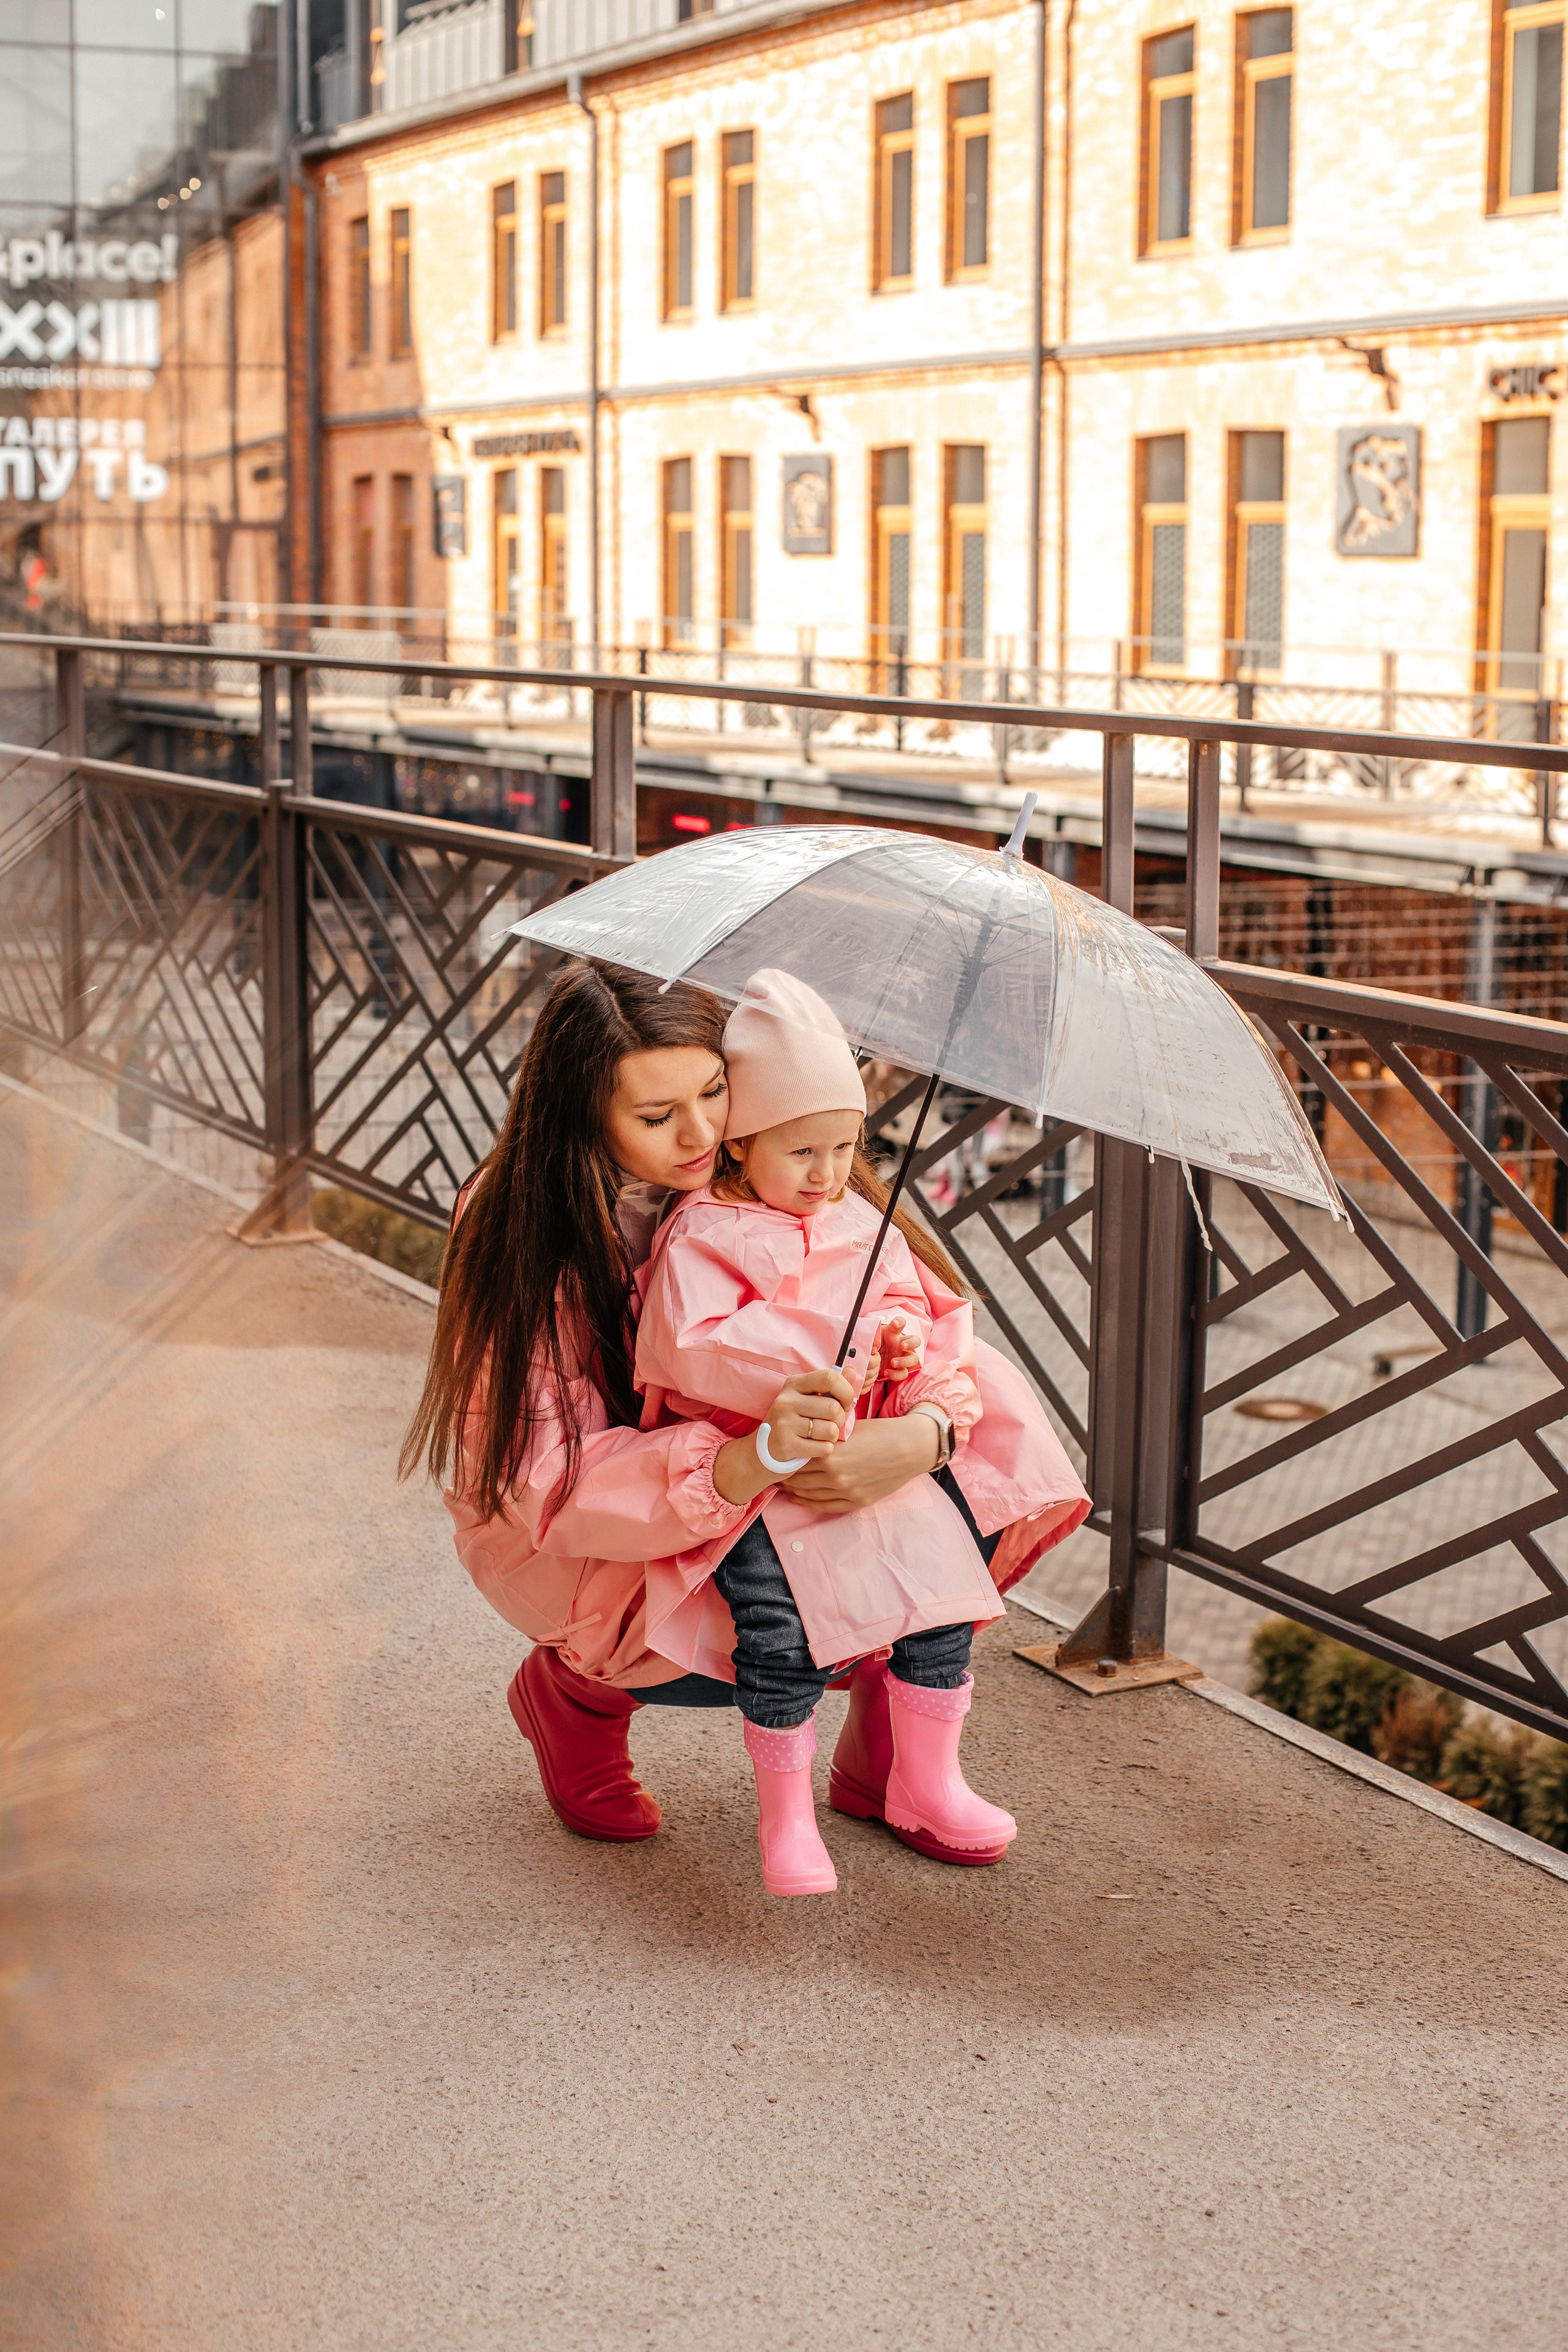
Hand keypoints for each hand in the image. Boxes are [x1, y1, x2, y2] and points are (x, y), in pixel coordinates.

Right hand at [712, 1368, 857, 1507]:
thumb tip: (852, 1371)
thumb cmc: (792, 1423)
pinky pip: (824, 1448)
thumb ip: (831, 1387)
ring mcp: (784, 1423)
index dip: (845, 1391)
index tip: (845, 1403)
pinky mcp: (786, 1445)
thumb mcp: (807, 1400)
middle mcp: (786, 1401)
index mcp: (793, 1384)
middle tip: (830, 1424)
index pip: (829, 1377)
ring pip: (831, 1430)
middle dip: (840, 1420)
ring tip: (819, 1436)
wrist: (762, 1452)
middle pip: (833, 1408)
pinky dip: (825, 1450)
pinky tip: (812, 1448)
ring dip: (832, 1437)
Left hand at [778, 1411, 940, 1514]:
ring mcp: (846, 1492)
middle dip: (785, 1477)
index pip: (795, 1461)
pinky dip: (809, 1503)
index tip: (776, 1456)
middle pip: (799, 1480)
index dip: (783, 1459)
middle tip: (774, 1472)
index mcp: (830, 1455)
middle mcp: (835, 1477)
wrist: (909, 1447)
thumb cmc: (879, 1432)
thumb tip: (802, 1437)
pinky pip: (825, 1506)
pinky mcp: (857, 1501)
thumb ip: (823, 1437)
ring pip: (809, 1495)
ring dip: (794, 1491)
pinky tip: (800, 1498)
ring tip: (784, 1486)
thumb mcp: (847, 1429)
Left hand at [873, 1316, 921, 1384]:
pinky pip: (904, 1373)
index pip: (900, 1323)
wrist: (870, 1359)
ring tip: (893, 1362)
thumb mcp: (869, 1340)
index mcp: (893, 1333)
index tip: (895, 1324)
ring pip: (913, 1358)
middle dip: (911, 1343)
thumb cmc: (872, 1345)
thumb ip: (870, 1341)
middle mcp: (901, 1343)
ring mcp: (902, 1357)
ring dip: (905, 1361)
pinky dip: (896, 1374)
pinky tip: (887, 1372)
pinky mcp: (900, 1369)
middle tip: (902, 1346)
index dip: (900, 1322)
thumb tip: (870, 1348)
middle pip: (915, 1340)